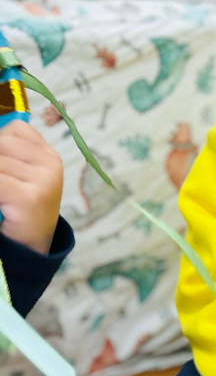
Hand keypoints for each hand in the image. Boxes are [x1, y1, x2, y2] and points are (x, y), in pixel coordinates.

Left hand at [0, 121, 61, 253]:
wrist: (32, 246)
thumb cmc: (20, 208)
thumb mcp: (20, 174)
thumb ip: (9, 154)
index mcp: (49, 155)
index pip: (16, 129)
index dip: (0, 142)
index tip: (4, 167)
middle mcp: (50, 164)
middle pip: (2, 143)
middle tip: (2, 184)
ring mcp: (43, 180)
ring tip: (1, 196)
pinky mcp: (30, 197)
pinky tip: (0, 203)